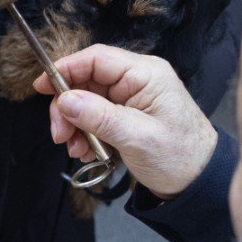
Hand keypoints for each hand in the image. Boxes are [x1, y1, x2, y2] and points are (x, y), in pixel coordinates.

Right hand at [33, 44, 217, 199]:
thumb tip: (65, 100)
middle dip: (67, 107)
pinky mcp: (126, 115)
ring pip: (86, 100)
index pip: (97, 58)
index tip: (42, 86)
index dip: (66, 69)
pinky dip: (84, 133)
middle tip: (60, 134)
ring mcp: (131, 98)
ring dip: (74, 125)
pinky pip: (94, 116)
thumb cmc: (181, 157)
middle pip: (86, 80)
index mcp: (146, 74)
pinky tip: (85, 151)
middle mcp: (137, 81)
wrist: (199, 182)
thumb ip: (99, 117)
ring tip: (76, 149)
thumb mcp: (137, 137)